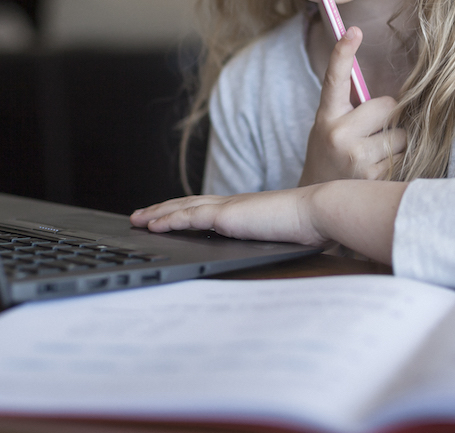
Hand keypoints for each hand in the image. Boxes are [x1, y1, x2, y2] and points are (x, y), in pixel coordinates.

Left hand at [129, 188, 328, 246]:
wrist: (318, 213)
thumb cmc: (309, 227)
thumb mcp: (281, 235)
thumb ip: (266, 239)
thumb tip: (266, 250)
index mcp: (243, 210)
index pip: (205, 208)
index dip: (183, 211)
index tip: (167, 216)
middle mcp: (231, 204)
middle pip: (186, 204)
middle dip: (161, 210)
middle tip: (139, 216)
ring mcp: (227, 208)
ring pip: (181, 208)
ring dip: (157, 214)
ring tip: (137, 220)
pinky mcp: (226, 216)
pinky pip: (189, 217)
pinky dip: (168, 220)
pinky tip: (153, 226)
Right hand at [300, 27, 405, 185]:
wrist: (318, 196)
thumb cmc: (330, 151)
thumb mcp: (330, 123)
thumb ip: (354, 106)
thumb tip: (399, 90)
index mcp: (326, 115)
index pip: (335, 79)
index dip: (343, 52)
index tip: (353, 30)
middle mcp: (338, 133)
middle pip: (387, 106)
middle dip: (389, 115)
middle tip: (374, 129)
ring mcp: (356, 157)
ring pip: (402, 134)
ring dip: (398, 141)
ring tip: (376, 153)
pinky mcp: (373, 177)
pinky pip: (405, 157)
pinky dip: (400, 161)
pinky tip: (380, 168)